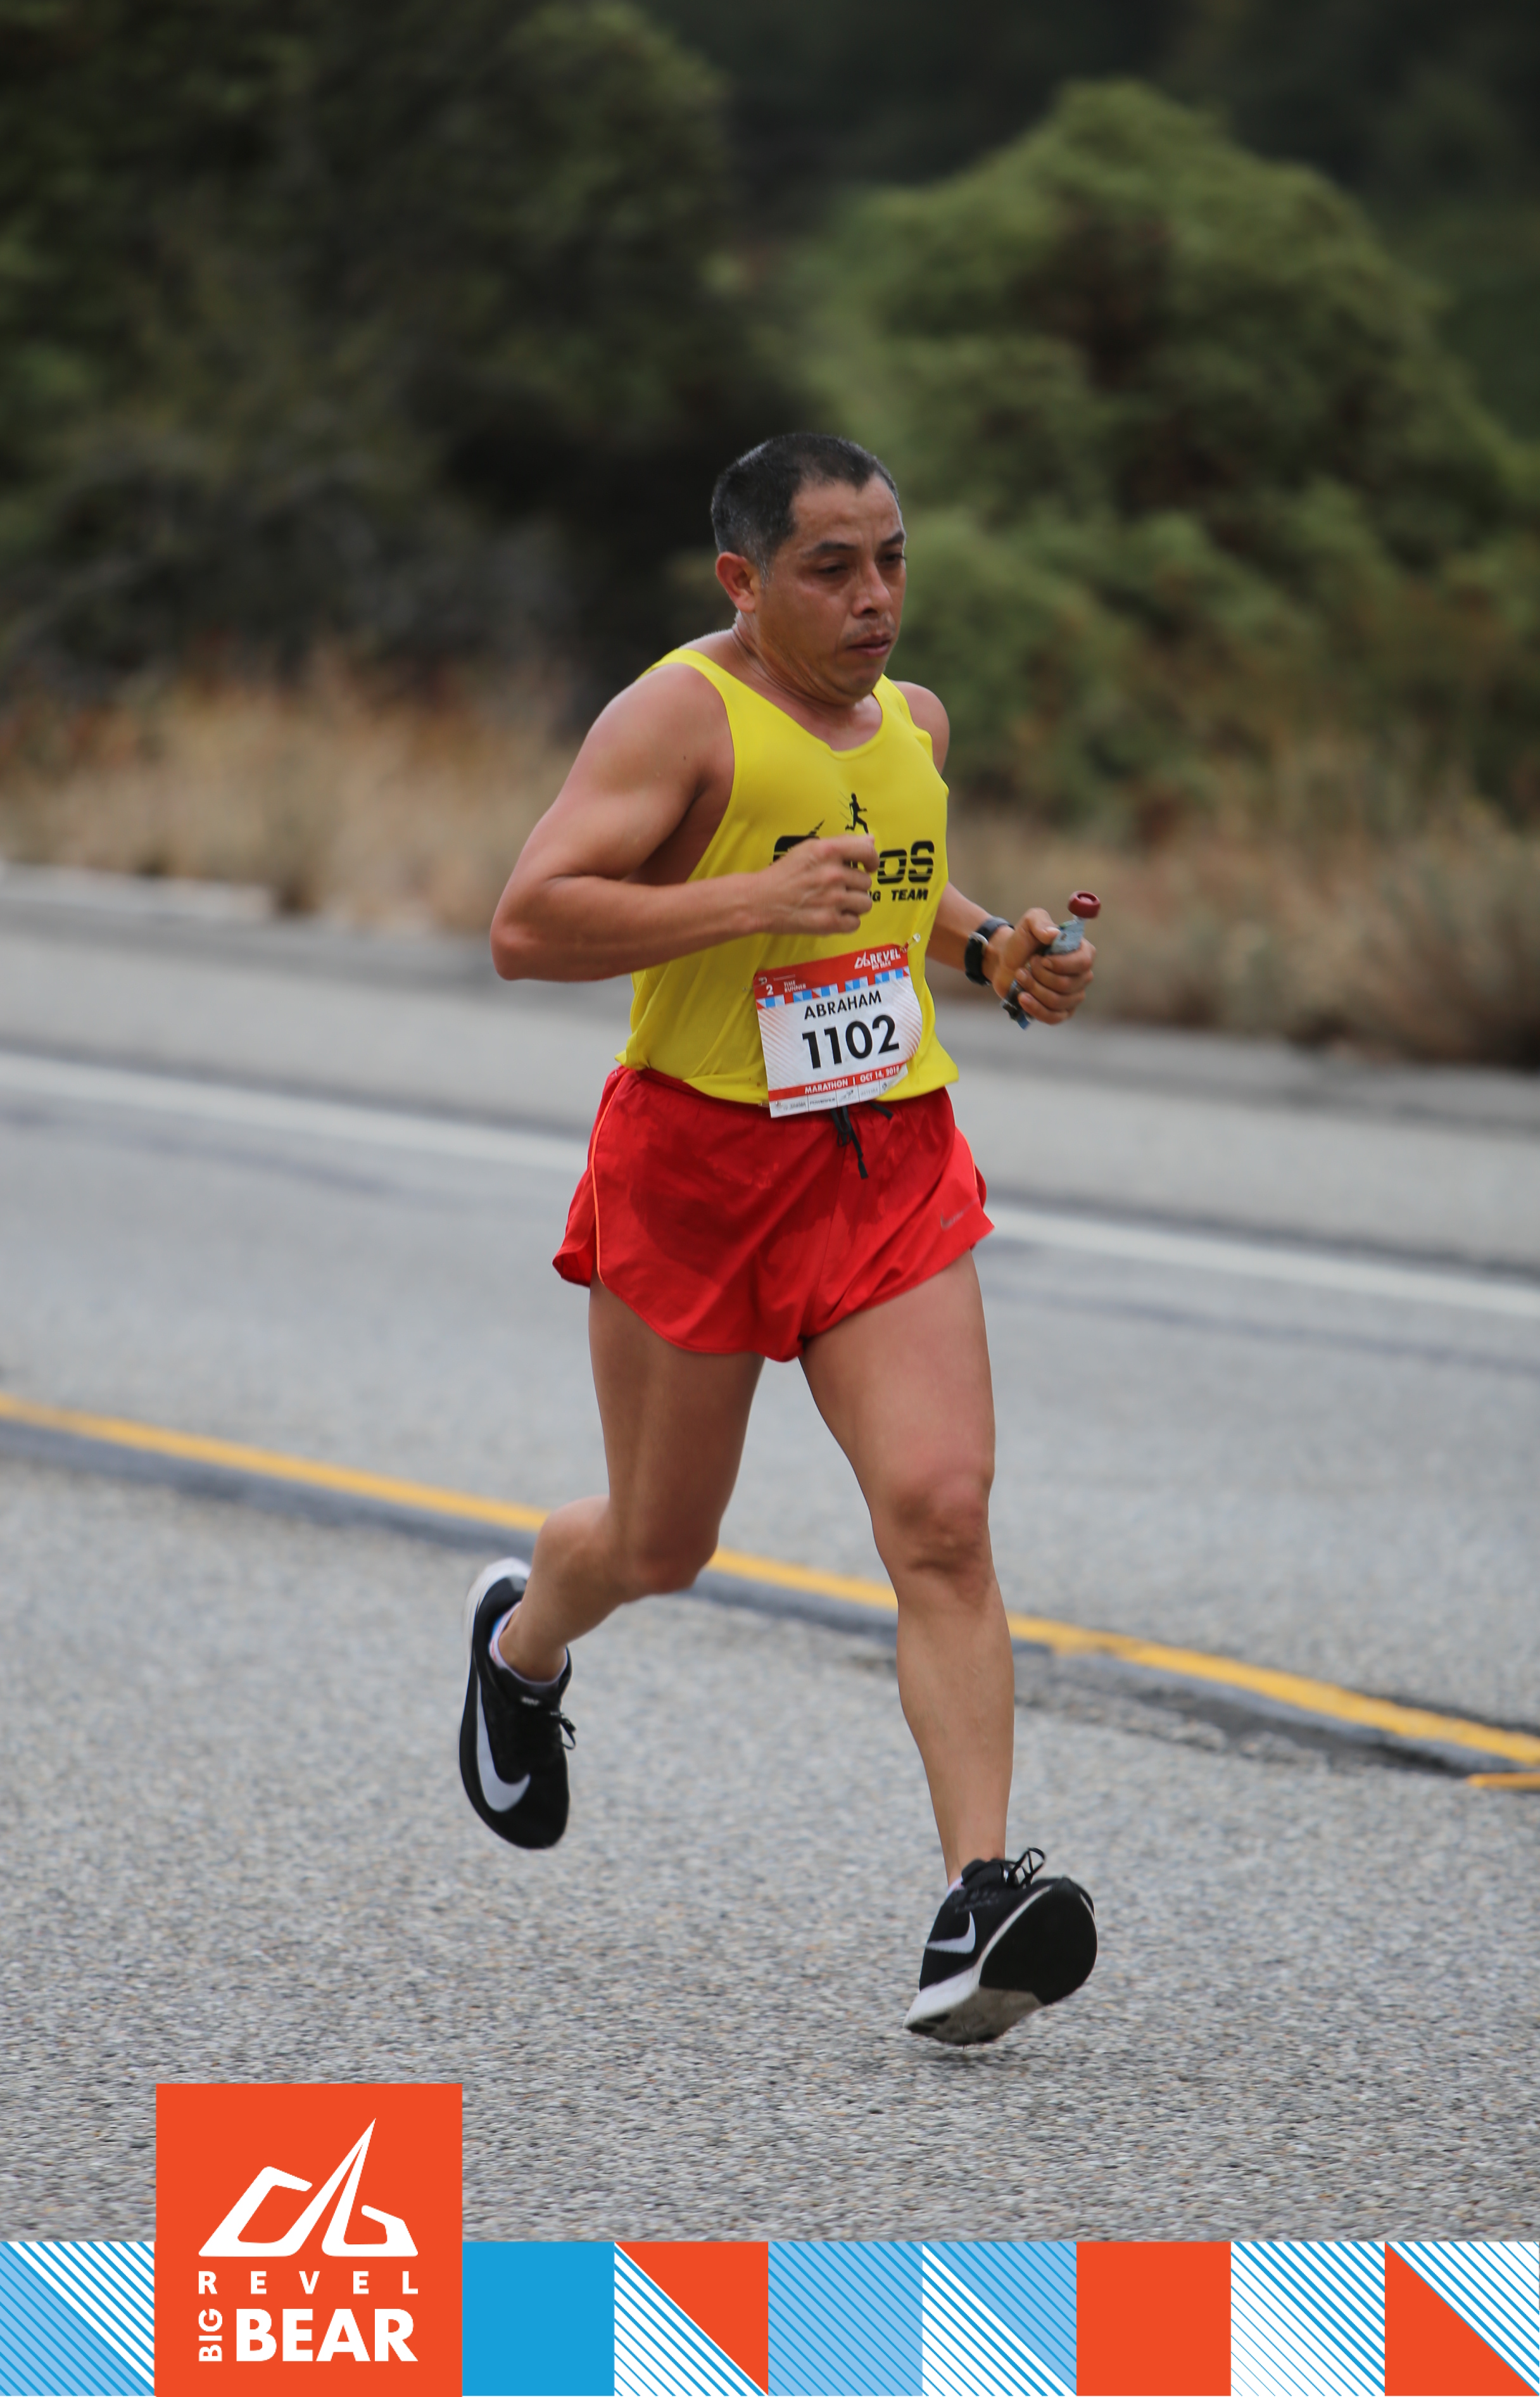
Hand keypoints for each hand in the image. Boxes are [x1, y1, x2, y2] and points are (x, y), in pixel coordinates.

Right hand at [756, 834, 876, 936]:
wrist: (759, 901)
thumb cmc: (783, 874)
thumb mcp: (809, 848)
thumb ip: (841, 844)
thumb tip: (870, 841)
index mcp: (827, 851)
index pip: (867, 852)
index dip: (872, 860)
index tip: (868, 866)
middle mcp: (833, 874)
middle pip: (866, 881)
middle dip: (854, 885)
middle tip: (836, 888)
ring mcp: (833, 899)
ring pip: (865, 903)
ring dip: (854, 904)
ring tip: (836, 903)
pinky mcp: (829, 922)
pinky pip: (855, 923)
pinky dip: (846, 921)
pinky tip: (833, 915)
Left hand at [987, 906, 1095, 1024]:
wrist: (1006, 961)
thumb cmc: (1023, 941)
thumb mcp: (1030, 923)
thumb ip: (1040, 922)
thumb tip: (1054, 934)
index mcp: (1082, 952)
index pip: (1083, 963)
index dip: (1061, 964)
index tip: (1041, 959)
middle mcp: (1082, 976)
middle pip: (1067, 985)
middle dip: (1040, 976)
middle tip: (1026, 966)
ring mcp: (1073, 996)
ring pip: (1057, 1001)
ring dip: (1033, 989)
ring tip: (1020, 977)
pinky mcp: (1060, 1012)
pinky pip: (1054, 1018)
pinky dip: (1035, 1009)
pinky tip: (1023, 998)